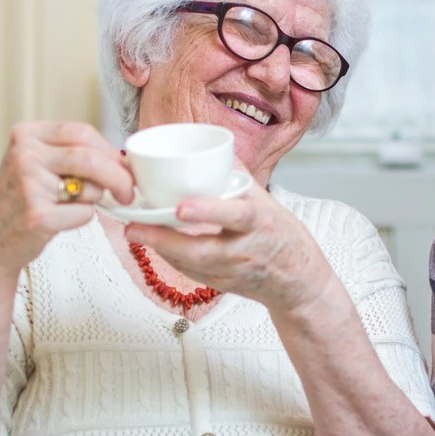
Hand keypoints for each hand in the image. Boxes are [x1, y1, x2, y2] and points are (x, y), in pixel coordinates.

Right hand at [0, 121, 134, 274]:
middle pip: (91, 158)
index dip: (110, 151)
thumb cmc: (18, 202)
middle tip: (128, 193)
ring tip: (69, 206)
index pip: (82, 132)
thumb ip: (69, 153)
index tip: (123, 167)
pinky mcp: (37, 216)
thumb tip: (122, 159)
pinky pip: (84, 214)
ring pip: (91, 187)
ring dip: (93, 200)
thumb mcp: (34, 163)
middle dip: (119, 177)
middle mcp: (24, 156)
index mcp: (26, 135)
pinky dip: (82, 219)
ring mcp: (29, 186)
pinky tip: (60, 221)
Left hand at [123, 179, 336, 313]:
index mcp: (260, 222)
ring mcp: (233, 272)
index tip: (181, 207)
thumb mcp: (269, 203)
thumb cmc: (284, 237)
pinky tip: (153, 243)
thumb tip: (216, 150)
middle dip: (165, 240)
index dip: (208, 212)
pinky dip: (171, 257)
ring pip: (191, 264)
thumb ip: (240, 180)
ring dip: (161, 248)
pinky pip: (191, 272)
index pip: (236, 216)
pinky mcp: (221, 285)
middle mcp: (246, 250)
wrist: (300, 282)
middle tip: (135, 227)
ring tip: (134, 231)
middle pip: (202, 251)